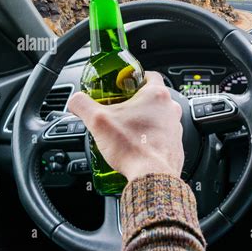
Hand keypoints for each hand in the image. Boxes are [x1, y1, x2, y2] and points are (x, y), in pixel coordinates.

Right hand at [68, 71, 183, 181]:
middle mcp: (171, 109)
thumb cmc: (133, 147)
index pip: (149, 75)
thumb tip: (75, 100)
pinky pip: (163, 135)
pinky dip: (152, 137)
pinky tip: (138, 144)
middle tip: (122, 109)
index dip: (135, 78)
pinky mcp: (176, 144)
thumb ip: (83, 105)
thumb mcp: (98, 121)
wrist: (152, 175)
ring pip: (160, 117)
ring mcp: (176, 127)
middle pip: (154, 97)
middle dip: (137, 102)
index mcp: (157, 95)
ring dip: (145, 120)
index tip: (124, 84)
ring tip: (128, 129)